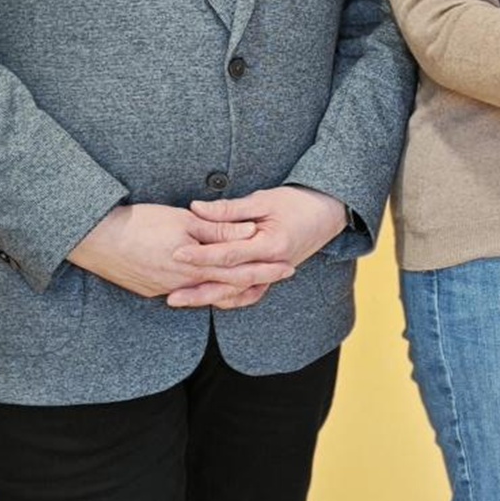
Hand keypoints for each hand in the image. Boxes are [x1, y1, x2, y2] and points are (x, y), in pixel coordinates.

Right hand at [67, 203, 295, 303]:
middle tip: (282, 274)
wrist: (94, 238)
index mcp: (195, 267)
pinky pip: (185, 292)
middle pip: (226, 287)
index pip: (239, 272)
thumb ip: (219, 228)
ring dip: (230, 288)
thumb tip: (251, 231)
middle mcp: (182, 285)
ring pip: (206, 292)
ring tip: (254, 281)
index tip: (289, 267)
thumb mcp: (184, 220)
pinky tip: (212, 283)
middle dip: (256, 281)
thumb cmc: (140, 223)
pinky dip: (204, 289)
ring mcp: (164, 290)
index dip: (266, 270)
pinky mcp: (149, 289)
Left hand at [168, 186, 350, 307]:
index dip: (201, 255)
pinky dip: (230, 299)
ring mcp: (274, 273)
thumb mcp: (264, 199)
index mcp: (272, 244)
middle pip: (229, 282)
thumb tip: (195, 208)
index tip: (175, 253)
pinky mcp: (273, 275)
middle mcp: (273, 264)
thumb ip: (229, 209)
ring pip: (238, 293)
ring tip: (181, 301)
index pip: (229, 254)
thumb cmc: (298, 201)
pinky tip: (209, 300)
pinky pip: (250, 293)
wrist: (329, 212)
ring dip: (209, 298)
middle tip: (170, 293)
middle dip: (198, 289)